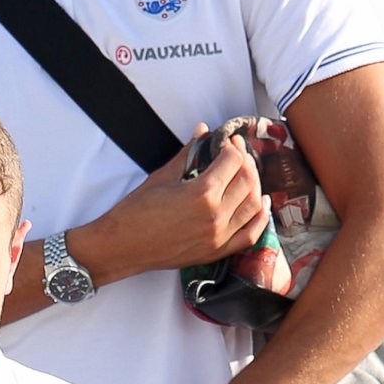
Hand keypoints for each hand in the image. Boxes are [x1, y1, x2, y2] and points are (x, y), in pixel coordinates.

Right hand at [81, 125, 265, 280]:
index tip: (227, 141)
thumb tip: (203, 130)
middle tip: (237, 153)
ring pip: (253, 206)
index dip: (232, 147)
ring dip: (255, 185)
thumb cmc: (136, 212)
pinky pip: (250, 235)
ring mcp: (218, 237)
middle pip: (247, 181)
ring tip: (247, 174)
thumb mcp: (162, 177)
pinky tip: (261, 204)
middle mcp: (215, 216)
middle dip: (245, 161)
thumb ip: (188, 153)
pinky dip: (260, 219)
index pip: (232, 161)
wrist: (122, 247)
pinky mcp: (216, 252)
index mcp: (202, 193)